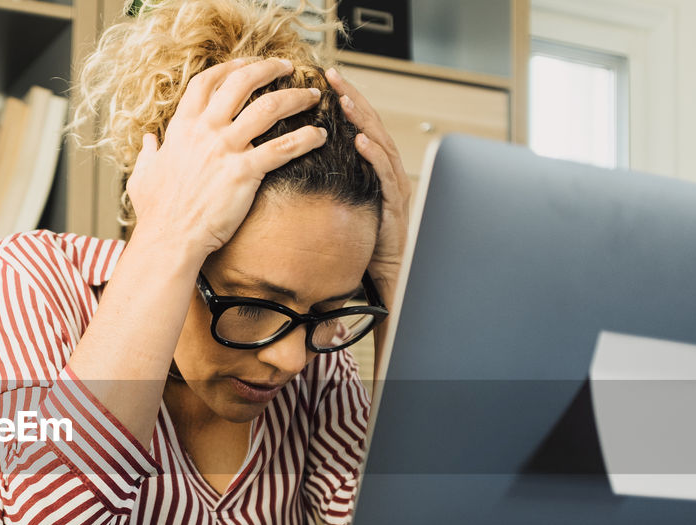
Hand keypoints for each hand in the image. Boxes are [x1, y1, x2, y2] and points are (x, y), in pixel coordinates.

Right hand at [127, 57, 327, 259]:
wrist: (169, 238)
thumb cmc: (156, 212)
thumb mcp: (142, 175)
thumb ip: (148, 153)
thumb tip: (148, 141)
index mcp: (182, 127)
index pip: (206, 82)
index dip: (229, 67)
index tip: (246, 63)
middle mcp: (205, 131)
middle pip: (242, 83)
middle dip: (269, 69)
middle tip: (288, 67)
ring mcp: (226, 149)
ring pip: (269, 107)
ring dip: (294, 97)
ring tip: (311, 96)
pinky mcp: (245, 172)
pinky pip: (283, 147)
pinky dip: (306, 138)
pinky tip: (319, 135)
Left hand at [325, 67, 411, 304]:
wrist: (388, 277)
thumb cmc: (365, 244)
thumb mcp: (344, 207)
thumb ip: (333, 184)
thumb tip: (298, 167)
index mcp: (374, 169)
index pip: (359, 126)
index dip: (345, 102)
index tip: (326, 81)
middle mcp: (388, 172)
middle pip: (370, 126)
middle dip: (352, 98)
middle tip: (333, 77)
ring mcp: (395, 186)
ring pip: (379, 143)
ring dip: (362, 119)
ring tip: (344, 100)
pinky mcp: (396, 204)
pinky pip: (385, 173)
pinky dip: (373, 154)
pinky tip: (360, 139)